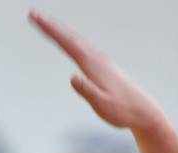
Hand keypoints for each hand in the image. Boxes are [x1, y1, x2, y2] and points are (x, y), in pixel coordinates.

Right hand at [29, 10, 163, 130]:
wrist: (143, 111)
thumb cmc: (122, 111)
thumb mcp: (102, 105)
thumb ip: (87, 91)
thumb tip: (72, 77)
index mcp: (93, 65)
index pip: (67, 43)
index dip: (50, 30)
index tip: (35, 18)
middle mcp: (97, 58)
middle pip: (70, 37)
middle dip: (51, 25)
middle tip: (34, 14)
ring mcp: (102, 60)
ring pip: (77, 40)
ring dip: (61, 31)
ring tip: (46, 24)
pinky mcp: (105, 66)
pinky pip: (83, 47)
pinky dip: (72, 40)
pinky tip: (70, 41)